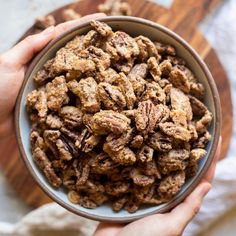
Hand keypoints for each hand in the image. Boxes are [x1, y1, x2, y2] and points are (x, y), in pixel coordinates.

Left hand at [0, 13, 104, 138]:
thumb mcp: (8, 62)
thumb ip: (30, 46)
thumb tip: (53, 29)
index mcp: (40, 57)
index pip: (63, 37)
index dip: (81, 27)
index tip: (101, 20)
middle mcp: (51, 71)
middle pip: (75, 56)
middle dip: (93, 48)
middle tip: (114, 42)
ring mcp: (55, 88)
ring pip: (78, 77)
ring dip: (94, 70)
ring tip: (113, 63)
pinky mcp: (56, 105)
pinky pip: (74, 97)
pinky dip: (86, 93)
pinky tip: (99, 91)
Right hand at [94, 138, 221, 235]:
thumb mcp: (171, 226)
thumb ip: (188, 207)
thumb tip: (207, 185)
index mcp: (175, 202)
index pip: (196, 180)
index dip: (205, 163)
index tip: (213, 143)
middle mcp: (161, 192)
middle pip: (175, 168)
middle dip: (182, 150)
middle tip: (186, 129)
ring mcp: (144, 189)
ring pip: (155, 166)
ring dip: (160, 150)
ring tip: (165, 130)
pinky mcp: (128, 187)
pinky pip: (135, 170)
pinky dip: (138, 157)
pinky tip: (139, 143)